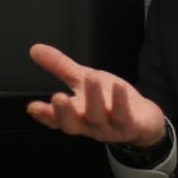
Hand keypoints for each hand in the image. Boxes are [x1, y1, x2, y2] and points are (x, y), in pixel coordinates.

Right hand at [26, 43, 165, 147]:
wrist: (143, 119)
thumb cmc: (110, 100)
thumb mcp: (82, 79)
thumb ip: (60, 67)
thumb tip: (35, 50)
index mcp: (76, 113)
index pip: (56, 119)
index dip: (44, 115)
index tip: (33, 107)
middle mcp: (90, 124)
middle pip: (73, 124)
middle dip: (64, 112)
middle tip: (57, 97)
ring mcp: (110, 127)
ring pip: (98, 118)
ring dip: (94, 99)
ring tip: (91, 78)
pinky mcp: (130, 126)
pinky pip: (124, 116)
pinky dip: (120, 102)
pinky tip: (118, 87)